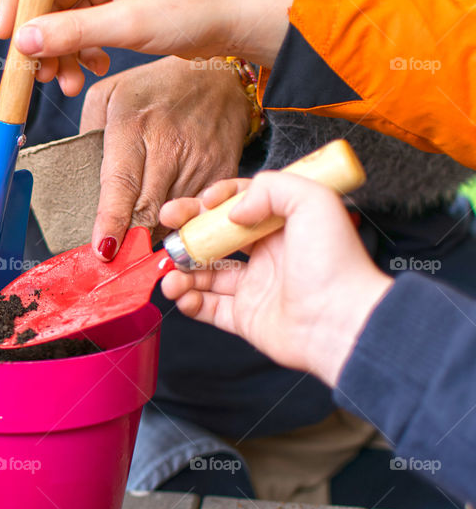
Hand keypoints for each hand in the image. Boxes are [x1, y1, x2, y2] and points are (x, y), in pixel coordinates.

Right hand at [0, 0, 292, 94]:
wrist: (235, 24)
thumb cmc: (194, 9)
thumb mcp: (128, 23)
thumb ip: (72, 31)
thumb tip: (24, 41)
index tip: (9, 34)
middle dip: (43, 38)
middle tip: (40, 74)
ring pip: (64, 15)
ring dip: (62, 52)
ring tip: (68, 83)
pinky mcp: (116, 0)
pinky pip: (83, 25)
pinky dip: (81, 50)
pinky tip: (93, 68)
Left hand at [80, 56, 248, 260]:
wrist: (222, 77)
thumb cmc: (157, 88)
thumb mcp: (110, 94)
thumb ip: (88, 132)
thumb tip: (80, 175)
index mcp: (133, 125)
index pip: (121, 183)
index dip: (113, 220)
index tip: (103, 249)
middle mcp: (169, 146)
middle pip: (148, 210)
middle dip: (130, 240)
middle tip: (114, 262)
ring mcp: (200, 163)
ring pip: (173, 219)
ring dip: (153, 238)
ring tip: (136, 250)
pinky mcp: (222, 175)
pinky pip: (198, 214)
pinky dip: (180, 227)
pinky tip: (166, 230)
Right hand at [159, 173, 392, 386]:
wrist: (341, 320)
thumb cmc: (335, 263)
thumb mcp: (313, 201)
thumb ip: (271, 188)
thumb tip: (234, 210)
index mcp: (282, 227)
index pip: (240, 205)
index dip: (216, 201)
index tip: (201, 202)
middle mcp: (268, 255)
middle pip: (216, 238)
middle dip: (188, 232)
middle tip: (168, 227)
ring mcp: (256, 288)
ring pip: (207, 275)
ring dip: (182, 272)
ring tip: (170, 274)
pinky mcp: (247, 319)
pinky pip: (210, 309)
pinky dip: (190, 302)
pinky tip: (181, 294)